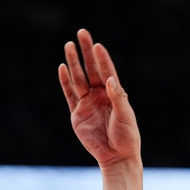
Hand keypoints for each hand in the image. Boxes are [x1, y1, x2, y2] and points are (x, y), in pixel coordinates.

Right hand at [59, 29, 140, 168]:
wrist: (116, 156)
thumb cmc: (127, 136)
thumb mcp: (125, 116)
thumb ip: (117, 97)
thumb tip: (110, 80)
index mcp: (114, 93)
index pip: (106, 71)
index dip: (101, 58)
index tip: (96, 44)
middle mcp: (100, 95)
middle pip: (91, 69)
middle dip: (85, 51)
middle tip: (81, 33)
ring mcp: (87, 103)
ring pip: (78, 78)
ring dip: (74, 62)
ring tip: (68, 45)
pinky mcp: (77, 114)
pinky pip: (69, 94)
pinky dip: (65, 81)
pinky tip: (62, 68)